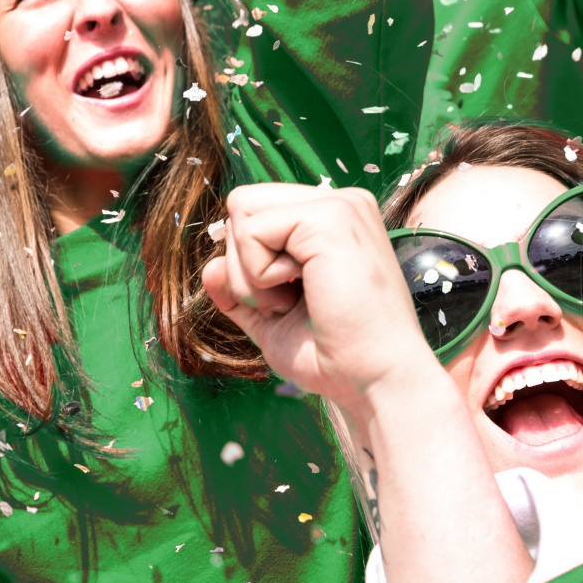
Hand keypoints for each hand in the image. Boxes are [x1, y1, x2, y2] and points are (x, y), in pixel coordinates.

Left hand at [202, 183, 439, 414]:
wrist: (373, 379)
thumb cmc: (332, 355)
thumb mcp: (270, 318)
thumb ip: (237, 289)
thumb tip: (208, 267)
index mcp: (330, 220)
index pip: (254, 212)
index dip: (246, 261)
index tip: (285, 299)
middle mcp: (339, 203)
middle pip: (242, 205)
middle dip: (242, 264)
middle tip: (286, 301)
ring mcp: (338, 206)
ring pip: (241, 216)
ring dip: (250, 274)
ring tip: (295, 300)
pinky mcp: (331, 217)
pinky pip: (251, 232)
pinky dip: (259, 276)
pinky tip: (300, 295)